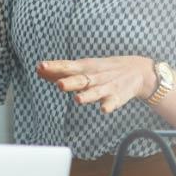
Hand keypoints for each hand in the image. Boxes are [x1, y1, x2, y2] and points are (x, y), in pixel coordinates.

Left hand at [37, 56, 155, 113]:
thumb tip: (38, 70)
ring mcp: (106, 87)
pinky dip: (108, 106)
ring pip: (95, 92)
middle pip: (80, 80)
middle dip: (69, 82)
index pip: (66, 66)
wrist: (137, 70)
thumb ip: (61, 71)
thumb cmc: (102, 70)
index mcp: (84, 68)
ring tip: (78, 99)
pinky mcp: (117, 97)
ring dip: (87, 96)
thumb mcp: (83, 67)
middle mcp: (94, 77)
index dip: (54, 67)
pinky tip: (103, 109)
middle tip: (59, 84)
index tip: (40, 66)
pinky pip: (112, 103)